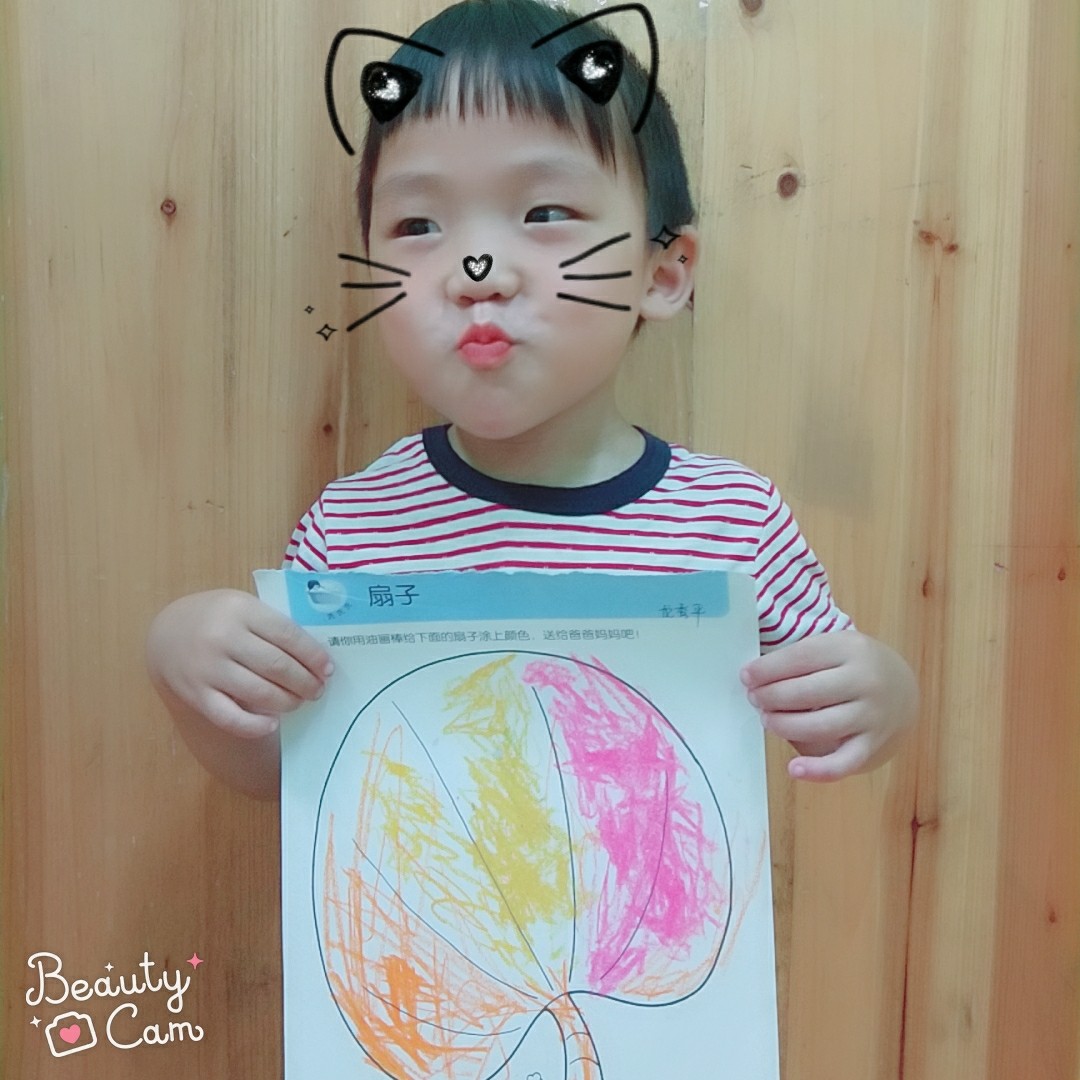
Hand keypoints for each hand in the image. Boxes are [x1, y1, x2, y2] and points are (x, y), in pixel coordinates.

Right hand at [146, 589, 333, 738]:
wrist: (167, 634)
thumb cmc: (219, 619)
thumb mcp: (243, 607)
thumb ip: (273, 624)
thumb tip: (316, 656)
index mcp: (240, 609)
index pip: (287, 634)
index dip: (313, 655)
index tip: (327, 669)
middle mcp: (222, 637)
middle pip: (276, 665)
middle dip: (305, 682)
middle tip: (317, 689)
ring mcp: (207, 668)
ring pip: (259, 692)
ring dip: (287, 701)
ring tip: (298, 701)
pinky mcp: (195, 694)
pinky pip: (230, 717)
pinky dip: (255, 725)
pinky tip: (271, 723)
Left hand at [739, 629, 916, 781]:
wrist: (904, 691)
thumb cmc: (853, 667)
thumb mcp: (835, 649)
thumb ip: (801, 659)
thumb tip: (754, 679)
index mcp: (850, 648)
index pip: (801, 658)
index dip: (768, 669)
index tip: (746, 677)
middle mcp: (865, 681)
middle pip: (807, 692)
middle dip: (771, 697)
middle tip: (755, 699)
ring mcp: (872, 716)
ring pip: (819, 726)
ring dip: (784, 725)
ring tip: (768, 720)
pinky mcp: (873, 746)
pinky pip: (843, 763)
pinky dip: (817, 770)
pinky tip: (793, 769)